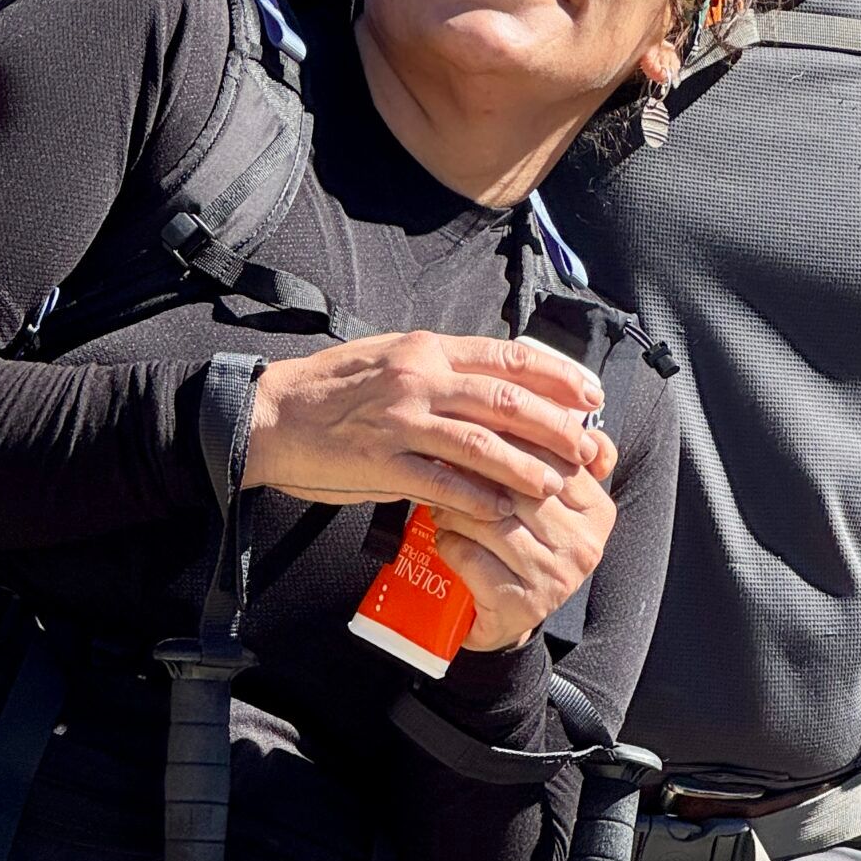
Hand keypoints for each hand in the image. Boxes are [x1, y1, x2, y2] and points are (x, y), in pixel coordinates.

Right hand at [243, 334, 606, 522]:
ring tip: (555, 484)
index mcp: (427, 350)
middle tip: (587, 447)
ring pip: (480, 442)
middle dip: (555, 425)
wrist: (270, 415)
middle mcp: (419, 379)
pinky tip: (501, 510)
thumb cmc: (333, 389)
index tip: (590, 395)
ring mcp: (400, 421)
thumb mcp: (392, 357)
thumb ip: (442, 368)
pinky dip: (476, 498)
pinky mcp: (381, 462)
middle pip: (505, 399)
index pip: (507, 356)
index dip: (557, 376)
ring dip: (524, 466)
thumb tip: (497, 382)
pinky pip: (440, 482)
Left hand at [431, 444, 618, 654]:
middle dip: (475, 470)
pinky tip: (445, 538)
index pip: (551, 457)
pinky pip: (472, 557)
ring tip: (440, 500)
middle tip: (443, 459)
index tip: (471, 427)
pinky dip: (450, 543)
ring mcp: (556, 578)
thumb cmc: (525, 543)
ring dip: (455, 507)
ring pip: (491, 520)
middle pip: (519, 487)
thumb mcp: (549, 498)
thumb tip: (567, 403)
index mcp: (598, 511)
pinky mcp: (523, 605)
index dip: (507, 438)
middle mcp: (584, 545)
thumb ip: (558, 452)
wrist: (509, 615)